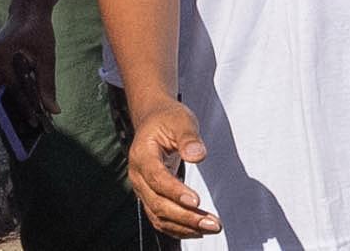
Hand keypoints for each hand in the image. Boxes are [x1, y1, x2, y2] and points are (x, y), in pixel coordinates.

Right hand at [0, 0, 58, 121]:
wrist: (27, 11)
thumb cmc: (39, 30)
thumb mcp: (47, 55)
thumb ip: (48, 83)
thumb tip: (54, 110)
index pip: (13, 89)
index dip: (24, 107)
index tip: (35, 123)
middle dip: (13, 112)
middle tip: (28, 128)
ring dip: (9, 105)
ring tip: (24, 122)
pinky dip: (7, 95)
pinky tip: (19, 107)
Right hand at [127, 98, 222, 238]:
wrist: (153, 120)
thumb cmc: (167, 119)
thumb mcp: (181, 120)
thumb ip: (189, 137)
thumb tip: (198, 155)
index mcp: (142, 155)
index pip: (157, 178)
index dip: (175, 192)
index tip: (196, 201)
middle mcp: (138, 176)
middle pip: (158, 203)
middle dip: (185, 217)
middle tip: (212, 223)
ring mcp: (142, 189)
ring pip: (159, 216)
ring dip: (185, 226)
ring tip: (211, 227)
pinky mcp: (150, 197)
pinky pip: (161, 219)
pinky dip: (178, 228)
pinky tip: (198, 230)